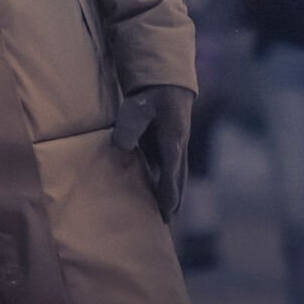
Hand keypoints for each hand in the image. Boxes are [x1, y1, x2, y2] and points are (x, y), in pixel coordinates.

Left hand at [111, 84, 194, 219]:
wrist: (167, 82)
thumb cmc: (151, 94)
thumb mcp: (138, 105)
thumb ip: (131, 125)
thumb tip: (123, 147)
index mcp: (173, 138)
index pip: (172, 168)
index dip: (169, 189)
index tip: (167, 209)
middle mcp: (179, 145)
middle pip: (179, 177)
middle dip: (175, 199)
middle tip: (168, 221)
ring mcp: (177, 146)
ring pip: (178, 175)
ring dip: (174, 194)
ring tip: (168, 215)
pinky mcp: (171, 145)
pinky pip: (171, 169)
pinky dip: (169, 183)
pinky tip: (160, 194)